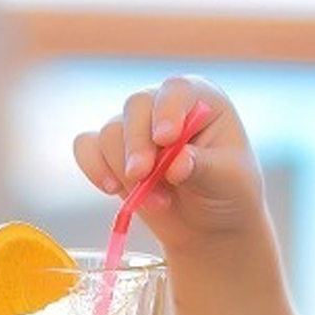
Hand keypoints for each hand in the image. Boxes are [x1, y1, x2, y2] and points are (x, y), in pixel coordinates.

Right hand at [74, 76, 264, 251]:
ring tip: (158, 202)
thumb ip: (203, 168)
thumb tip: (176, 164)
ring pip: (111, 132)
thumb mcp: (228, 181)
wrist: (208, 225)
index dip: (167, 110)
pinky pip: (86, 147)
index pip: (177, 89)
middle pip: (136, 106)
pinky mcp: (111, 152)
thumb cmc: (228, 192)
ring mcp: (136, 127)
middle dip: (137, 144)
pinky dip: (94, 168)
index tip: (167, 139)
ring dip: (126, 171)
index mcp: (202, 100)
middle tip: (143, 175)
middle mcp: (165, 106)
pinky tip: (112, 190)